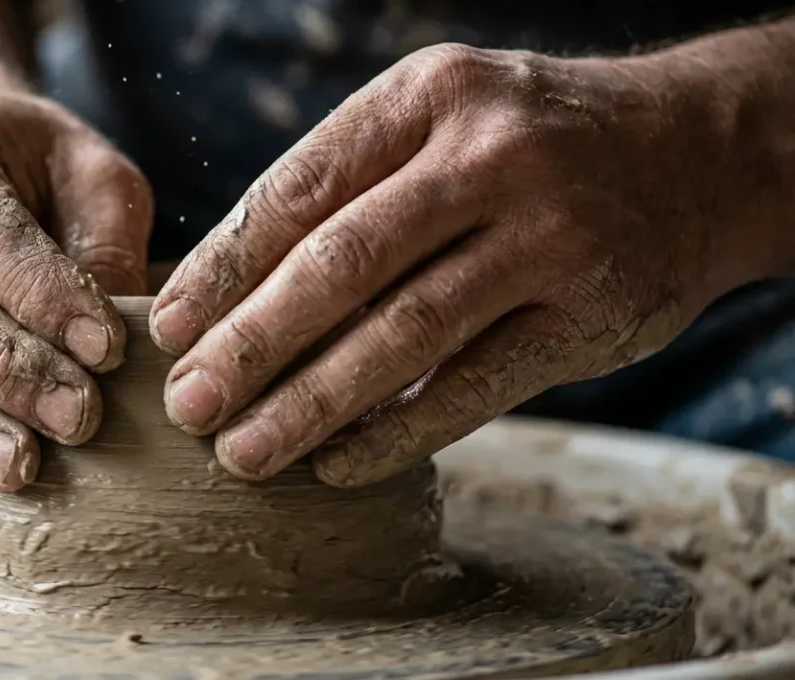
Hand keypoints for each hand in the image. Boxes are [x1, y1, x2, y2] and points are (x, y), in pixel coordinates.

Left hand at [151, 44, 762, 486]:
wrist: (696, 149)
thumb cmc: (529, 143)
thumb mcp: (439, 123)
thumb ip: (351, 192)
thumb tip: (229, 300)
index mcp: (424, 98)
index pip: (297, 189)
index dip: (223, 267)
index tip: (168, 328)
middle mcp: (486, 156)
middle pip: (341, 264)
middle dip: (251, 344)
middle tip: (187, 405)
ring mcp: (546, 234)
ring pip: (404, 333)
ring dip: (312, 403)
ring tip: (244, 453)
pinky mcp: (588, 312)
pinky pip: (475, 387)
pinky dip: (399, 432)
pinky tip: (338, 465)